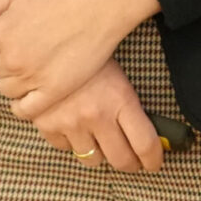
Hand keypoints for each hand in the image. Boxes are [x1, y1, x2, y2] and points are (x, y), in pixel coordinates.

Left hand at [0, 0, 159, 120]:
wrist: (99, 4)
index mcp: (1, 33)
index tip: (4, 40)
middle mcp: (13, 58)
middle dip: (4, 60)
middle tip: (25, 48)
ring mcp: (33, 77)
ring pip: (7, 89)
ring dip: (14, 80)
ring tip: (32, 67)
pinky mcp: (54, 91)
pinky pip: (28, 109)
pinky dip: (23, 106)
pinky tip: (30, 95)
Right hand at [30, 61, 161, 174]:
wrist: (47, 37)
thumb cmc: (88, 50)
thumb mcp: (117, 72)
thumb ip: (131, 105)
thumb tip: (152, 132)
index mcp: (120, 99)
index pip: (146, 144)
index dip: (153, 159)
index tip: (154, 162)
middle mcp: (96, 115)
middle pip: (121, 160)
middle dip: (130, 163)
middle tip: (131, 159)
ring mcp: (70, 121)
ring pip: (92, 159)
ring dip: (98, 152)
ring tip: (100, 138)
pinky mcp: (47, 124)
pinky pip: (64, 148)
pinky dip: (70, 141)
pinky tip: (73, 125)